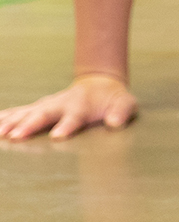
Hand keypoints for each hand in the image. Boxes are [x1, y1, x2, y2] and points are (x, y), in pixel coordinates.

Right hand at [0, 73, 137, 140]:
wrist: (100, 84)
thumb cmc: (113, 99)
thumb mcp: (125, 104)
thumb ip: (121, 112)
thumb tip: (115, 123)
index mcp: (82, 105)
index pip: (75, 116)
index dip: (67, 126)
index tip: (57, 137)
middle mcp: (61, 103)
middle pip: (44, 114)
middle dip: (30, 125)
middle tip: (17, 136)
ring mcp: (47, 104)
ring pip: (27, 112)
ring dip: (12, 122)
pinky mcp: (38, 107)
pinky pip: (18, 112)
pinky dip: (5, 116)